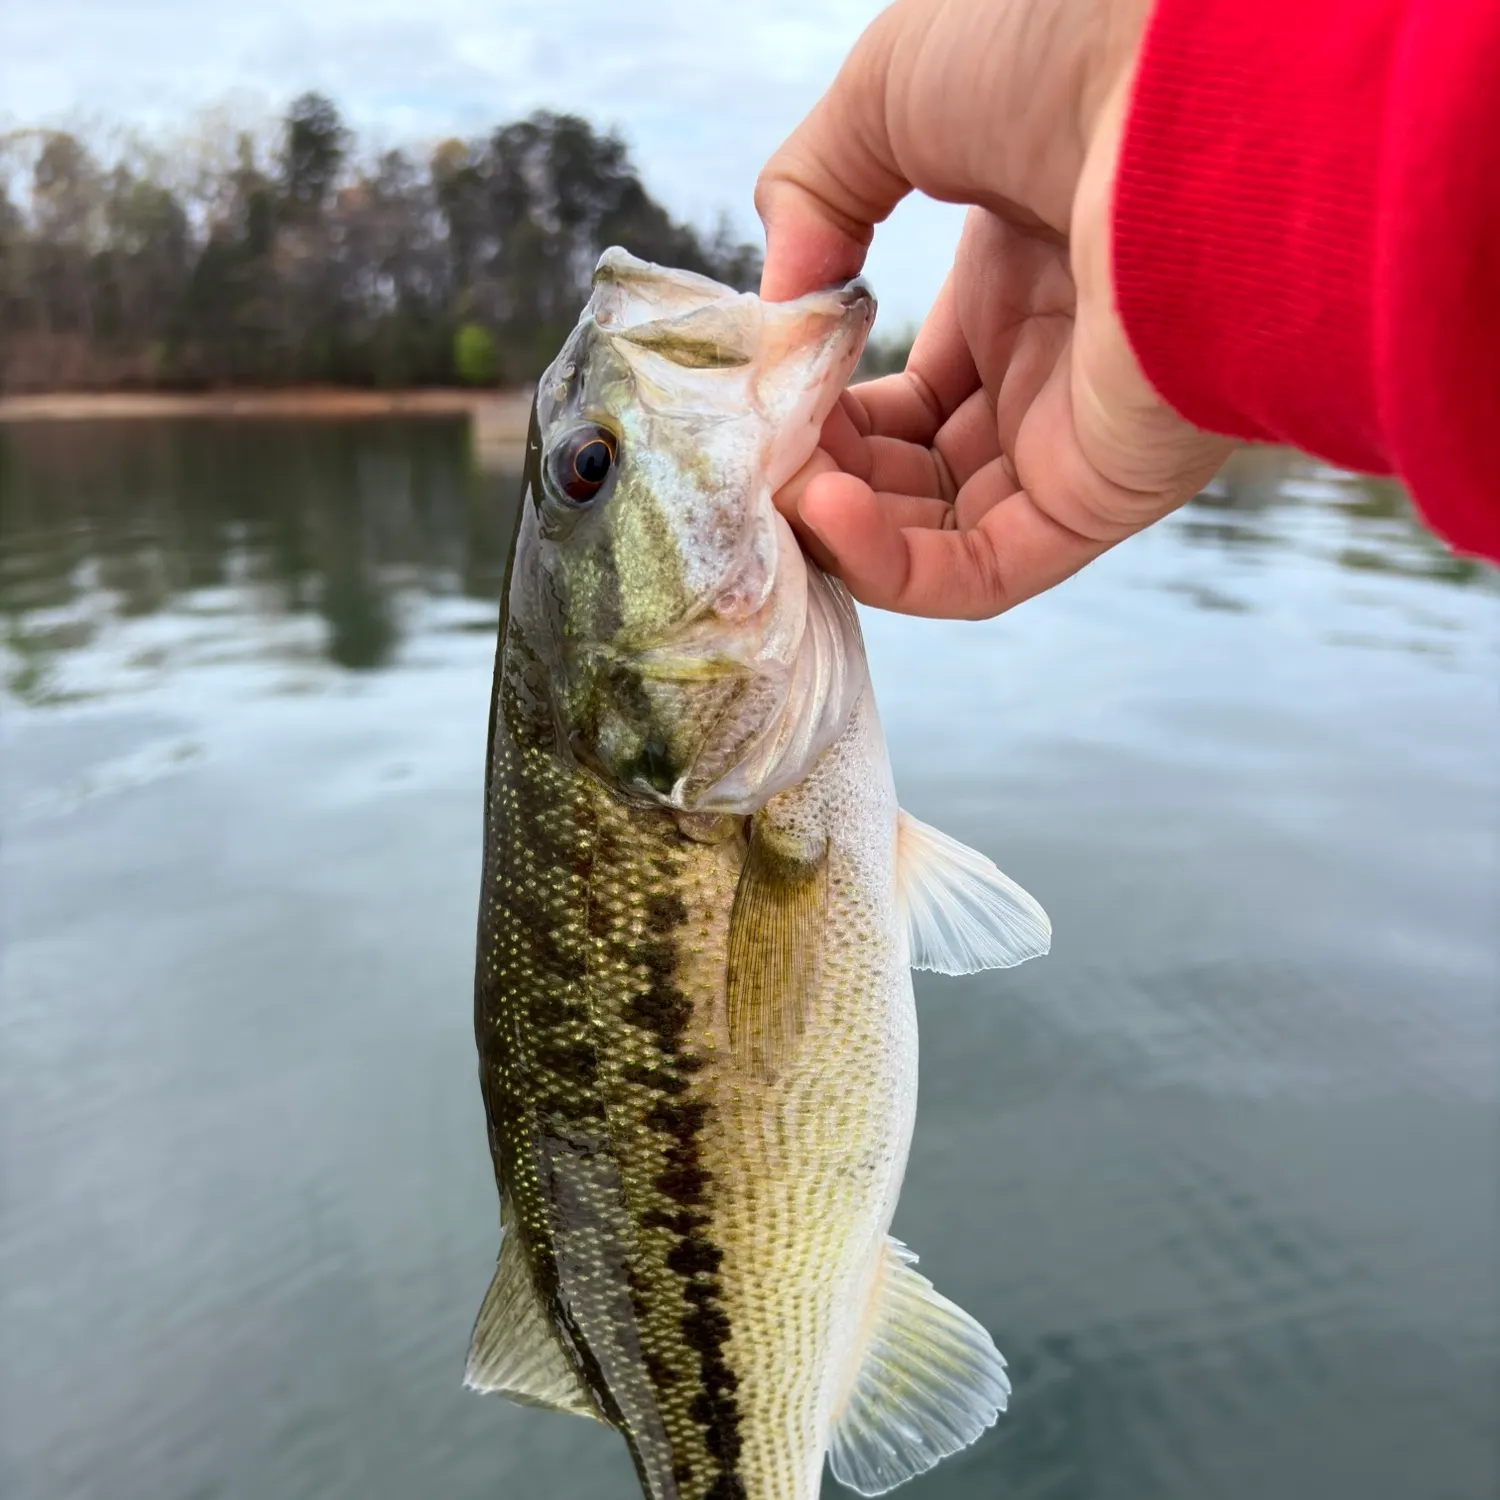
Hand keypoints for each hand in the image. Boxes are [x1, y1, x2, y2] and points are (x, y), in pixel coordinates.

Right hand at [755, 0, 1233, 617]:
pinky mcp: (1104, 495)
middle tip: (753, 455)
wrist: (1194, 67)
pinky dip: (894, 567)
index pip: (901, 393)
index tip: (758, 394)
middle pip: (908, 472)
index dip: (817, 405)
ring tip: (776, 487)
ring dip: (838, 527)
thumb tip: (780, 310)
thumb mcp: (890, 95)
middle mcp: (1048, 370)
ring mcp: (1075, 437)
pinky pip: (986, 572)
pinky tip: (823, 516)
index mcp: (1014, 284)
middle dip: (817, 472)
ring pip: (935, 534)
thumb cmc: (1060, 52)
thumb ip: (812, 194)